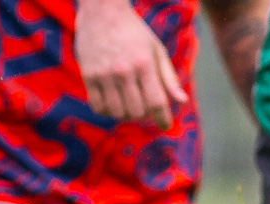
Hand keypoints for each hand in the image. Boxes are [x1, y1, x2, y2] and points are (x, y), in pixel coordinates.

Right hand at [75, 0, 187, 128]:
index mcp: (144, 64)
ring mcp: (103, 74)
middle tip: (144, 107)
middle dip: (144, 115)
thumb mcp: (157, 50)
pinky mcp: (88, 75)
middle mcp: (123, 71)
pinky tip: (113, 102)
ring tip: (129, 104)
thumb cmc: (134, 32)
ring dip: (126, 114)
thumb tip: (182, 101)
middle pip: (137, 112)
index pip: (156, 103)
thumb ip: (169, 77)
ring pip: (117, 112)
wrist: (101, 11)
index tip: (166, 125)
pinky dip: (107, 111)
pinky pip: (98, 106)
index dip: (163, 119)